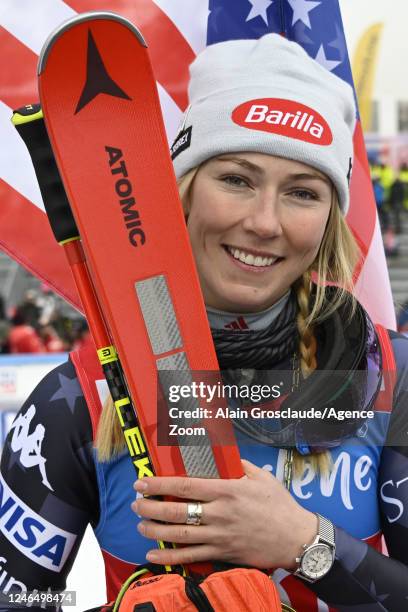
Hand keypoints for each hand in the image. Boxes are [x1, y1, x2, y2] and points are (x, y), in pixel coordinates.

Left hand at [131, 459, 316, 567]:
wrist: (296, 538)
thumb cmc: (280, 505)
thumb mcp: (261, 477)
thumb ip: (239, 465)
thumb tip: (222, 455)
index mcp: (227, 490)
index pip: (185, 486)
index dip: (159, 484)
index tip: (142, 482)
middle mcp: (219, 513)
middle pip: (176, 511)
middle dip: (151, 507)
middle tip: (136, 503)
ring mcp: (220, 536)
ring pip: (179, 535)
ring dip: (155, 530)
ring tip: (141, 524)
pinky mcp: (223, 553)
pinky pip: (191, 557)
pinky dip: (170, 557)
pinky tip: (153, 554)